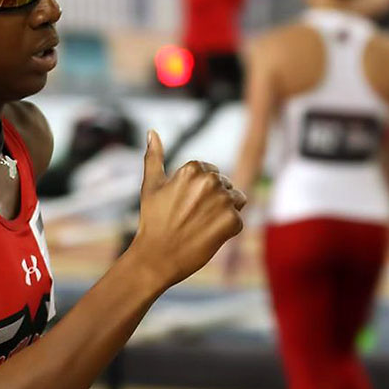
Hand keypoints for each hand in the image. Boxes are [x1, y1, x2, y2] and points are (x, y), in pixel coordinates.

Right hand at [130, 130, 245, 290]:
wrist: (158, 256)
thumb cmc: (152, 220)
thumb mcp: (151, 185)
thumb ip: (154, 156)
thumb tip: (152, 131)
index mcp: (192, 168)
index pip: (210, 171)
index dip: (198, 189)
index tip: (184, 204)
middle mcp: (211, 181)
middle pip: (224, 184)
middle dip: (213, 199)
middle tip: (191, 217)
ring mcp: (224, 201)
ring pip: (236, 200)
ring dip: (224, 211)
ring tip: (201, 224)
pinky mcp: (233, 222)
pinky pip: (237, 220)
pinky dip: (226, 229)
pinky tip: (207, 236)